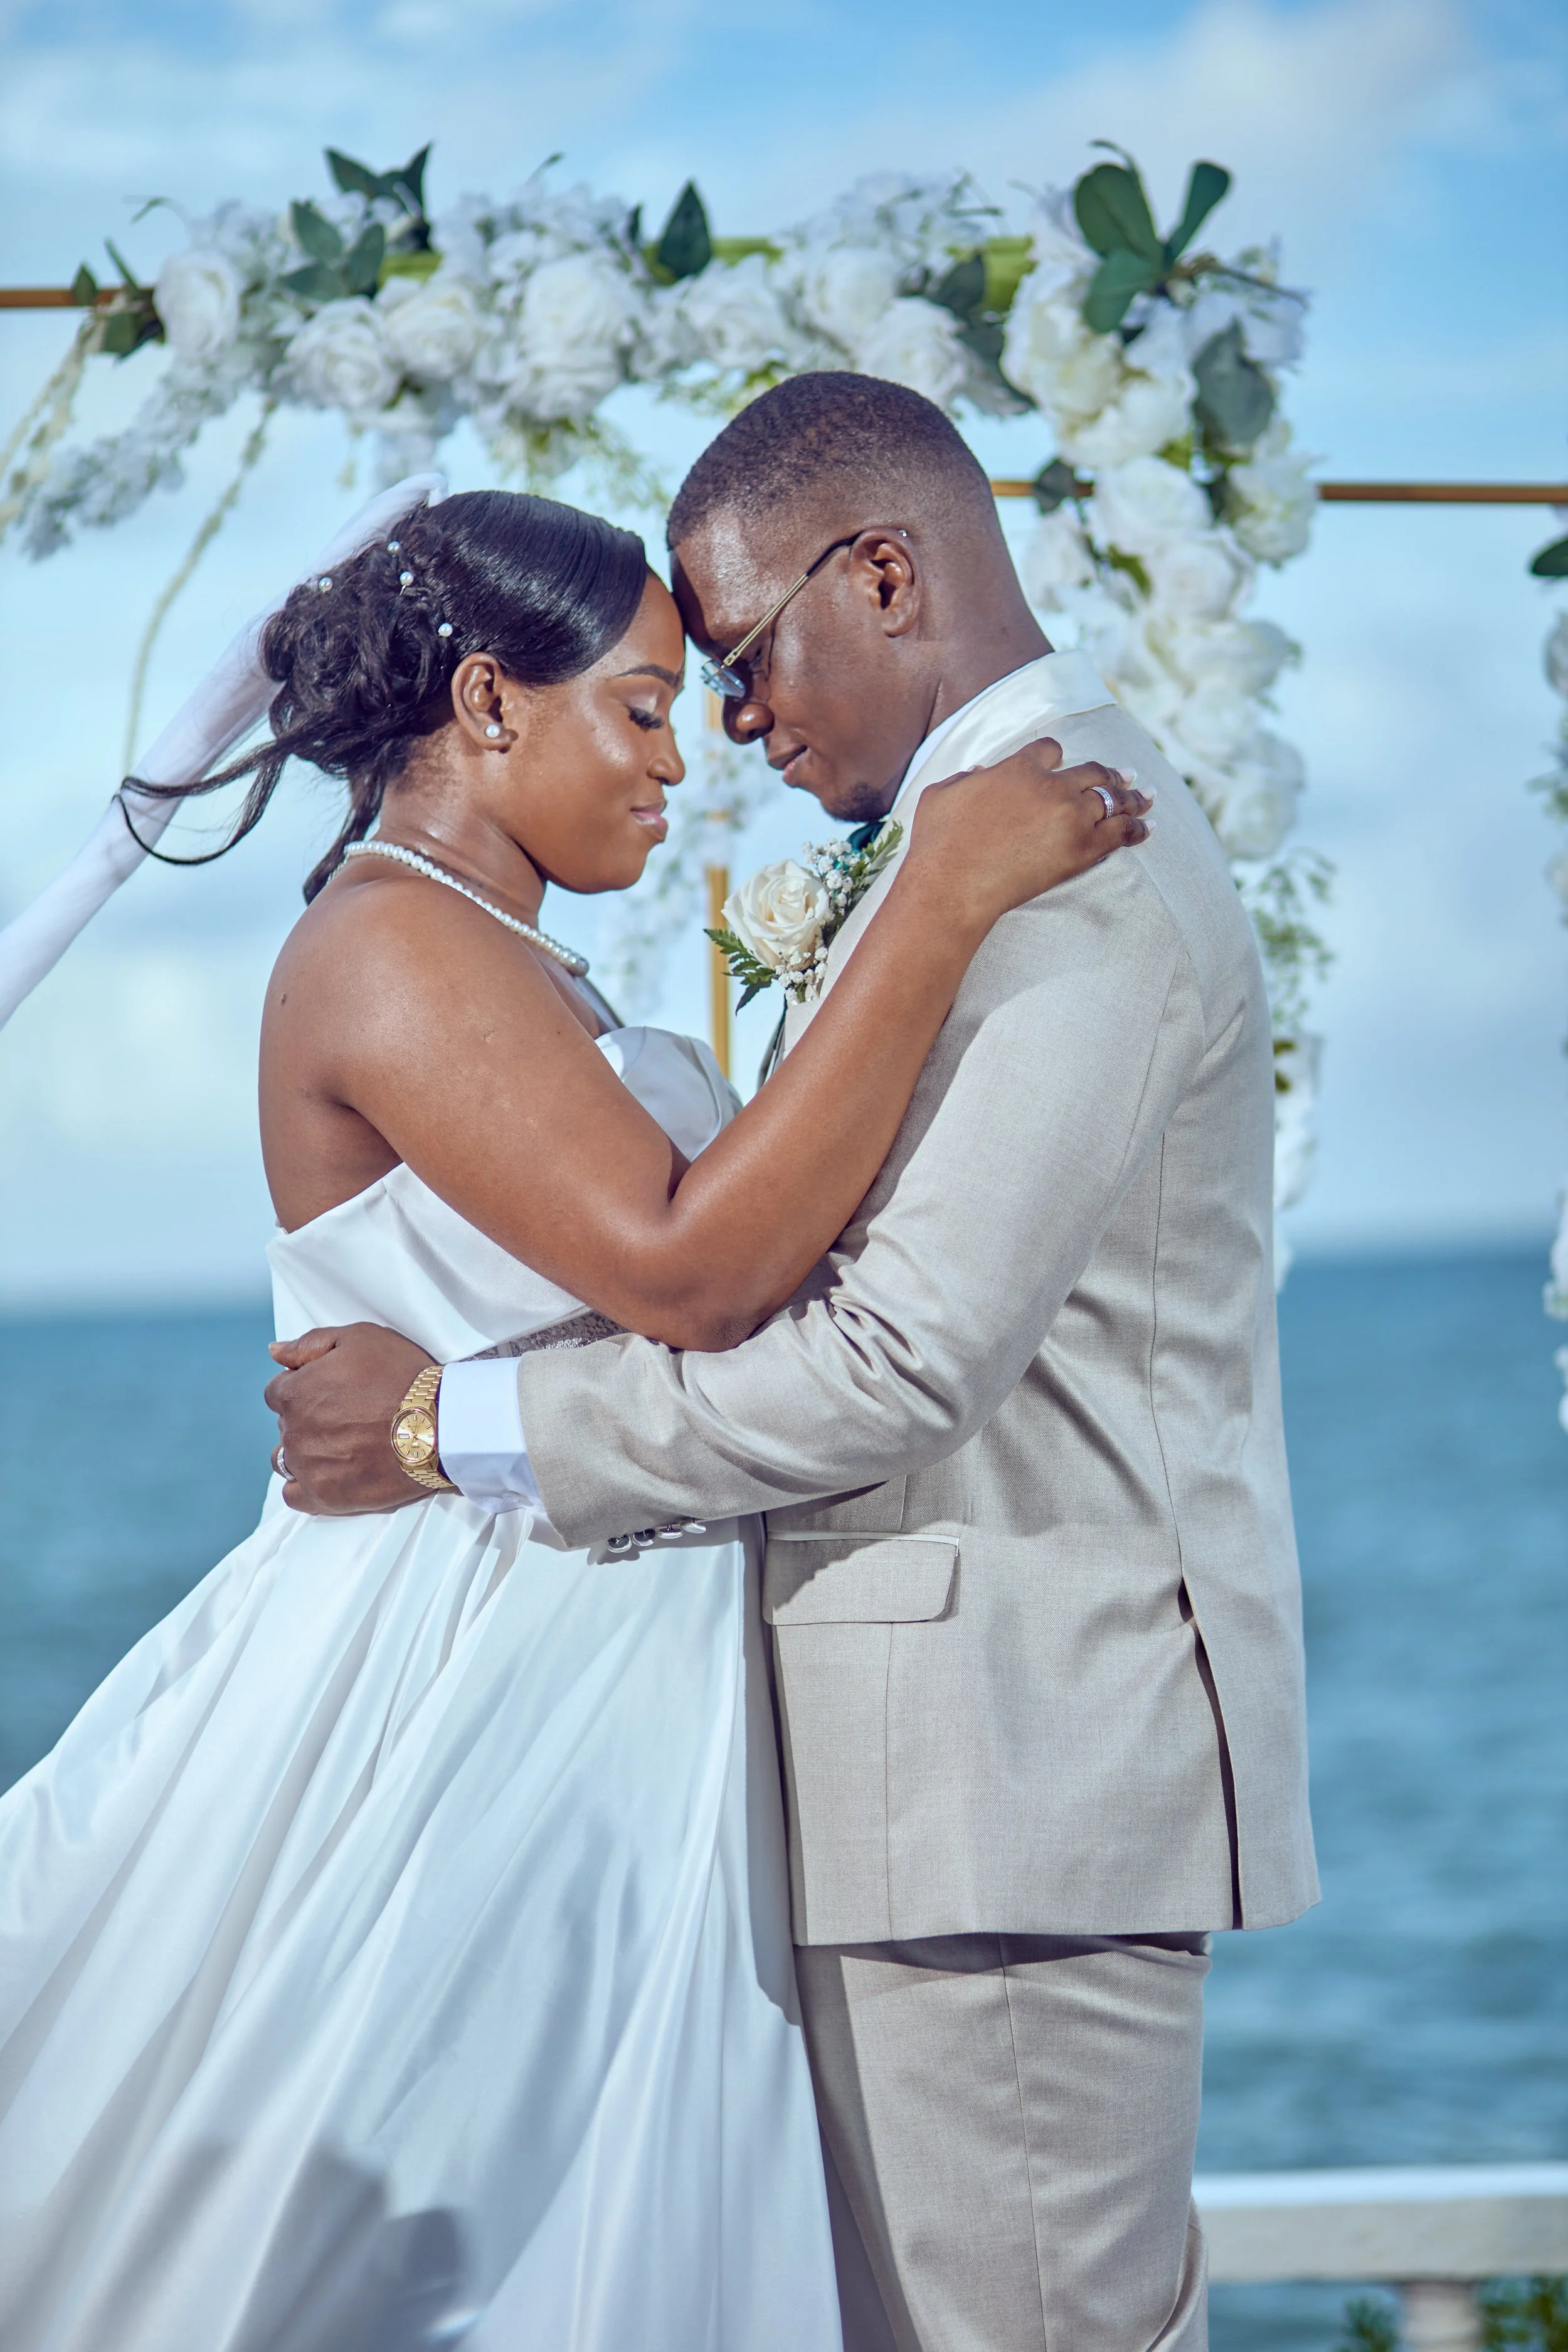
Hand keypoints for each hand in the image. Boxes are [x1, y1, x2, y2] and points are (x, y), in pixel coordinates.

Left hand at [265, 1323, 435, 1513]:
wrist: (439, 1425)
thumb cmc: (401, 1376)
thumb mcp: (358, 1338)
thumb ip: (309, 1344)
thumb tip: (274, 1352)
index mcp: (294, 1392)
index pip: (279, 1391)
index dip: (306, 1388)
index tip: (333, 1391)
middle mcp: (293, 1431)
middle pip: (287, 1424)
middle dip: (308, 1418)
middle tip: (348, 1415)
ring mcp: (307, 1467)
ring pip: (285, 1459)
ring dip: (303, 1451)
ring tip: (338, 1446)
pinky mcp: (325, 1496)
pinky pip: (294, 1496)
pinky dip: (303, 1485)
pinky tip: (326, 1474)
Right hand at [907, 737, 1150, 930]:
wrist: (953, 884)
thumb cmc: (938, 842)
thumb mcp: (941, 794)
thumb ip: (966, 778)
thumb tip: (980, 772)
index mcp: (1018, 766)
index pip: (1050, 750)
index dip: (1057, 755)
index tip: (1062, 761)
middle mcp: (1051, 785)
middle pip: (1091, 771)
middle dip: (1109, 772)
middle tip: (1126, 774)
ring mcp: (1070, 816)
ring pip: (1112, 798)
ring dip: (1132, 796)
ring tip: (1147, 797)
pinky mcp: (1082, 849)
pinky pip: (1120, 832)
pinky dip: (1138, 828)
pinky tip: (1149, 826)